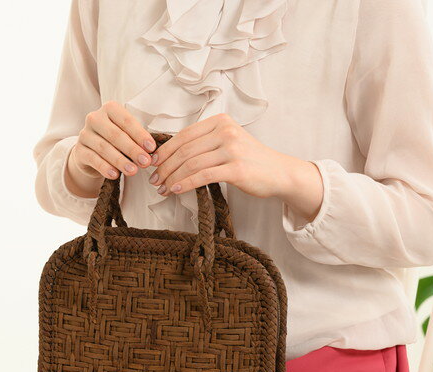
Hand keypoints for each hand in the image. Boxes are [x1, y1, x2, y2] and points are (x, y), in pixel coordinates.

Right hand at [65, 100, 155, 197]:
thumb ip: (137, 138)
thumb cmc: (115, 140)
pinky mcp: (79, 150)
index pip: (126, 120)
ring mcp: (85, 134)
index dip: (139, 135)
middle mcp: (95, 118)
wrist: (92, 152)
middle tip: (145, 162)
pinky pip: (93, 159)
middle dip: (132, 149)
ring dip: (120, 161)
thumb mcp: (126, 134)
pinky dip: (105, 168)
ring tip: (133, 171)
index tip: (151, 148)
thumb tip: (151, 151)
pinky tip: (115, 175)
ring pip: (104, 148)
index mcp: (109, 109)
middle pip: (115, 135)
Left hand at [148, 113, 324, 221]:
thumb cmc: (250, 160)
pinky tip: (176, 190)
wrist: (279, 173)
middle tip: (154, 179)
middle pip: (185, 150)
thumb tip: (170, 154)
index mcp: (221, 121)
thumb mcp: (228, 141)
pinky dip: (185, 184)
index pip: (184, 135)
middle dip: (165, 166)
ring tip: (162, 188)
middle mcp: (226, 131)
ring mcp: (232, 149)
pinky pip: (203, 176)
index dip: (164, 151)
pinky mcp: (236, 168)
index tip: (152, 164)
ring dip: (172, 178)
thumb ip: (204, 142)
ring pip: (191, 163)